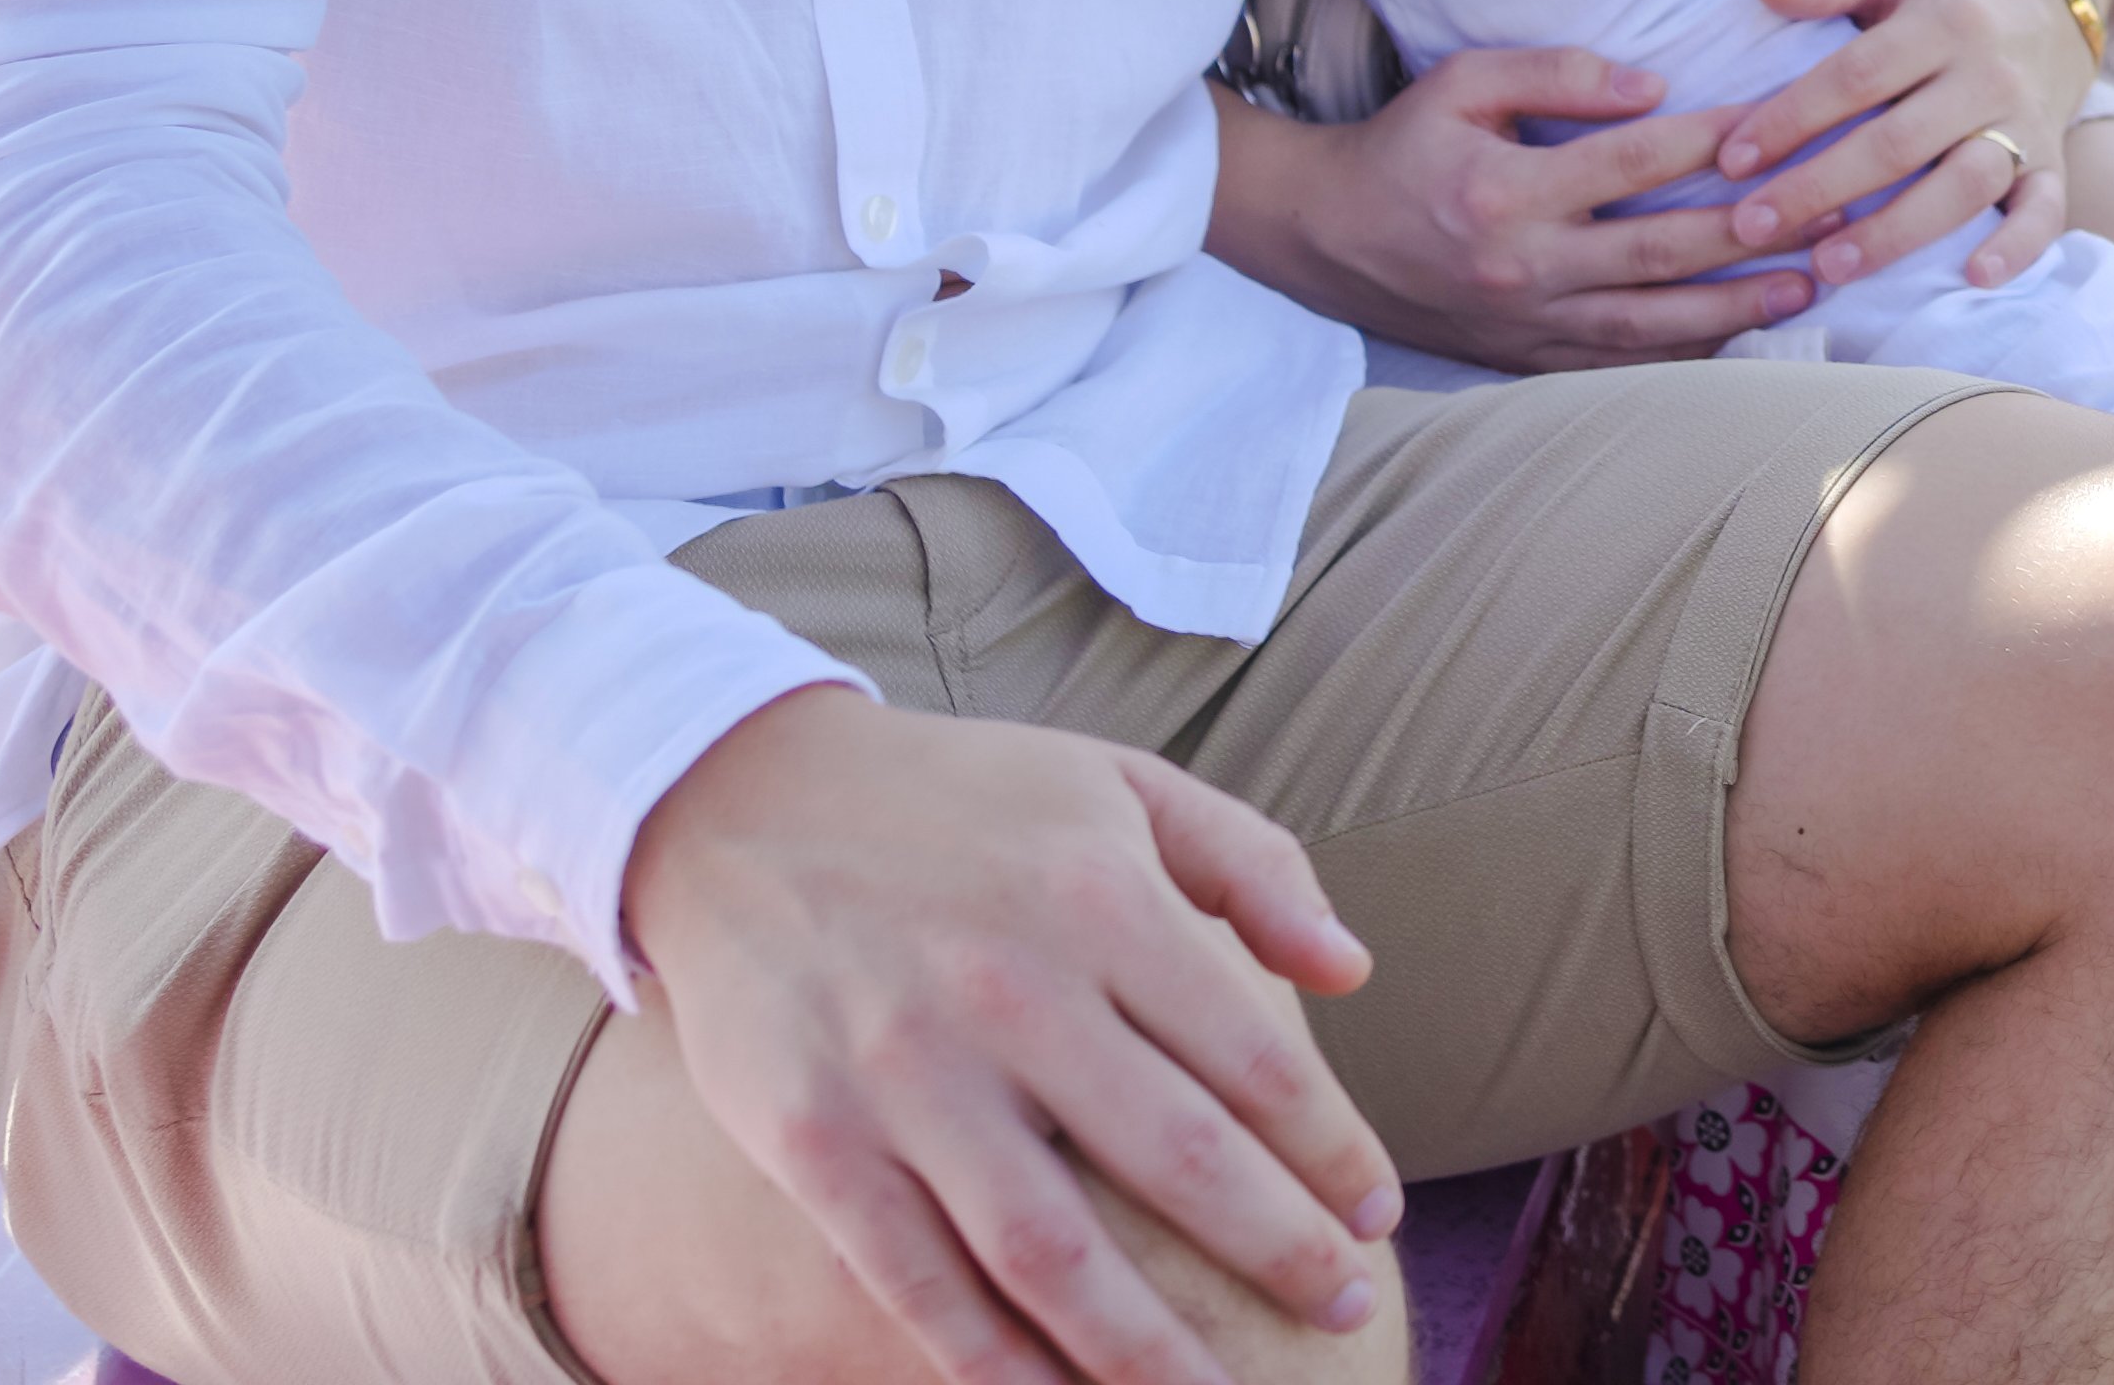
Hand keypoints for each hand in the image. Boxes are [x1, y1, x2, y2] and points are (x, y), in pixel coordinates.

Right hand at [619, 689, 1396, 1384]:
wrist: (736, 800)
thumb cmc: (965, 802)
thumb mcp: (1122, 786)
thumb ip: (1253, 867)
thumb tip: (1354, 971)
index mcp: (1101, 901)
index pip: (1254, 1059)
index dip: (1329, 1152)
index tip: (1377, 1215)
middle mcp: (1010, 993)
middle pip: (1175, 1162)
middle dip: (1277, 1250)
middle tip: (1344, 1310)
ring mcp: (903, 1076)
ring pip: (1051, 1251)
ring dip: (1145, 1345)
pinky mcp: (810, 1141)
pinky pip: (916, 1279)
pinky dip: (991, 1358)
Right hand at [1208, 53, 1815, 370]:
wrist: (1324, 235)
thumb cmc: (1403, 145)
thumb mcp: (1461, 81)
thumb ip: (1554, 71)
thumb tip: (1652, 86)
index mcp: (1506, 189)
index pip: (1633, 162)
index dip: (1714, 141)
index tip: (1783, 123)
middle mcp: (1523, 265)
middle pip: (1660, 252)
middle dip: (1752, 238)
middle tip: (1829, 217)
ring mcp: (1526, 323)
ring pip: (1651, 324)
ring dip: (1736, 308)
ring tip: (1810, 286)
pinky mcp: (1525, 357)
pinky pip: (1618, 364)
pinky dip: (1683, 355)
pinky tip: (1743, 338)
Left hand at [1695, 0, 2093, 293]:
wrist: (2042, 24)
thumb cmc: (1936, 6)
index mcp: (1943, 20)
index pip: (1858, 73)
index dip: (1792, 118)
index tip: (1732, 160)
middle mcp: (1988, 73)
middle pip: (1899, 141)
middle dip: (1819, 187)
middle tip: (1751, 226)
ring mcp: (2024, 125)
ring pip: (1965, 184)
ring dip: (1895, 231)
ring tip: (1828, 265)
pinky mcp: (2052, 167)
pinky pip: (2045, 211)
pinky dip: (2017, 247)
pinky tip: (1973, 279)